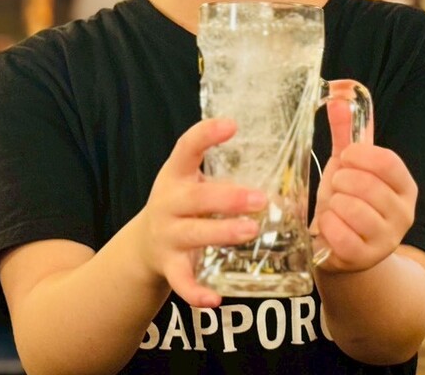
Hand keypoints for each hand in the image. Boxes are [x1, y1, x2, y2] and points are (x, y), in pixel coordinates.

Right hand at [138, 119, 264, 307]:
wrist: (143, 244)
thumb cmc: (182, 204)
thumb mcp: (191, 180)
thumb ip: (223, 170)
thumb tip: (281, 154)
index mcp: (176, 175)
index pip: (185, 148)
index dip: (206, 135)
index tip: (231, 125)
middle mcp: (168, 203)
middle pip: (196, 198)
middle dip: (228, 198)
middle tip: (260, 199)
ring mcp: (167, 235)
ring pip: (194, 234)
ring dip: (222, 233)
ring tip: (250, 232)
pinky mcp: (169, 266)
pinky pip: (182, 281)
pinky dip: (196, 292)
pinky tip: (215, 300)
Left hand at [312, 82, 416, 272]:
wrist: (343, 250)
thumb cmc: (348, 201)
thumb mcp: (350, 167)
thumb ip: (348, 133)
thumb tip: (339, 94)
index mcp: (405, 186)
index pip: (389, 162)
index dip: (360, 156)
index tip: (345, 157)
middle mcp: (404, 213)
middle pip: (367, 185)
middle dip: (342, 182)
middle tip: (338, 188)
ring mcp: (387, 239)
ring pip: (352, 209)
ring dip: (333, 205)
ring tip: (335, 208)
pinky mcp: (366, 258)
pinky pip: (340, 235)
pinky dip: (327, 227)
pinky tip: (329, 226)